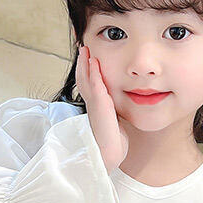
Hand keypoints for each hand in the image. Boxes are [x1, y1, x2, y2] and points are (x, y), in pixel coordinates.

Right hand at [75, 44, 128, 171]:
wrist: (107, 155)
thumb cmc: (112, 142)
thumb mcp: (114, 123)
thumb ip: (114, 113)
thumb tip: (119, 110)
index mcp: (96, 106)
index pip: (89, 84)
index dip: (87, 70)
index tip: (88, 57)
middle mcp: (92, 103)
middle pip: (83, 78)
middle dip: (82, 62)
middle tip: (83, 47)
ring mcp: (94, 104)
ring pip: (85, 79)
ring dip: (84, 63)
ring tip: (84, 48)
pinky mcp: (99, 106)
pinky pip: (95, 86)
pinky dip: (93, 73)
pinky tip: (93, 61)